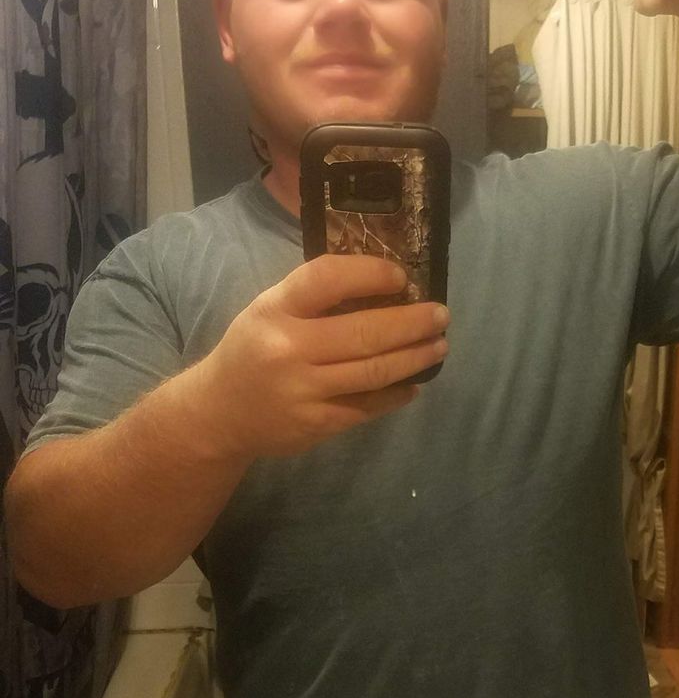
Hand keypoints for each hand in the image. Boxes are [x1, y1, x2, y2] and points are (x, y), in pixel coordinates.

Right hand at [190, 253, 448, 459]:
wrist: (219, 414)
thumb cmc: (253, 351)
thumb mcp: (269, 311)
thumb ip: (315, 298)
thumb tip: (386, 287)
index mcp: (274, 310)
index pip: (327, 278)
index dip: (370, 273)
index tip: (401, 276)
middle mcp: (287, 349)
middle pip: (364, 331)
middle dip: (412, 323)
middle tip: (441, 315)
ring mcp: (304, 391)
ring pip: (374, 372)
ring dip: (415, 357)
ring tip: (439, 345)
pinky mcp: (317, 424)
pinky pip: (368, 406)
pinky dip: (397, 394)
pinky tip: (414, 382)